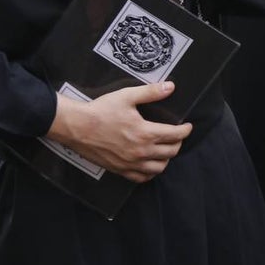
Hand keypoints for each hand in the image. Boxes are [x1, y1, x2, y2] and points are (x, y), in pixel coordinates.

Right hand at [46, 82, 192, 182]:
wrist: (77, 127)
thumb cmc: (102, 110)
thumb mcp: (127, 96)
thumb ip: (151, 92)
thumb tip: (171, 87)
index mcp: (146, 133)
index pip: (175, 135)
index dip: (185, 130)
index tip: (188, 126)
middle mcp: (141, 152)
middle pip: (171, 152)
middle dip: (178, 143)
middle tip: (177, 135)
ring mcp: (130, 163)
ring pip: (159, 168)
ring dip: (166, 158)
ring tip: (165, 149)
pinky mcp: (120, 170)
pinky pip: (142, 177)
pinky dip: (150, 172)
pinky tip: (150, 164)